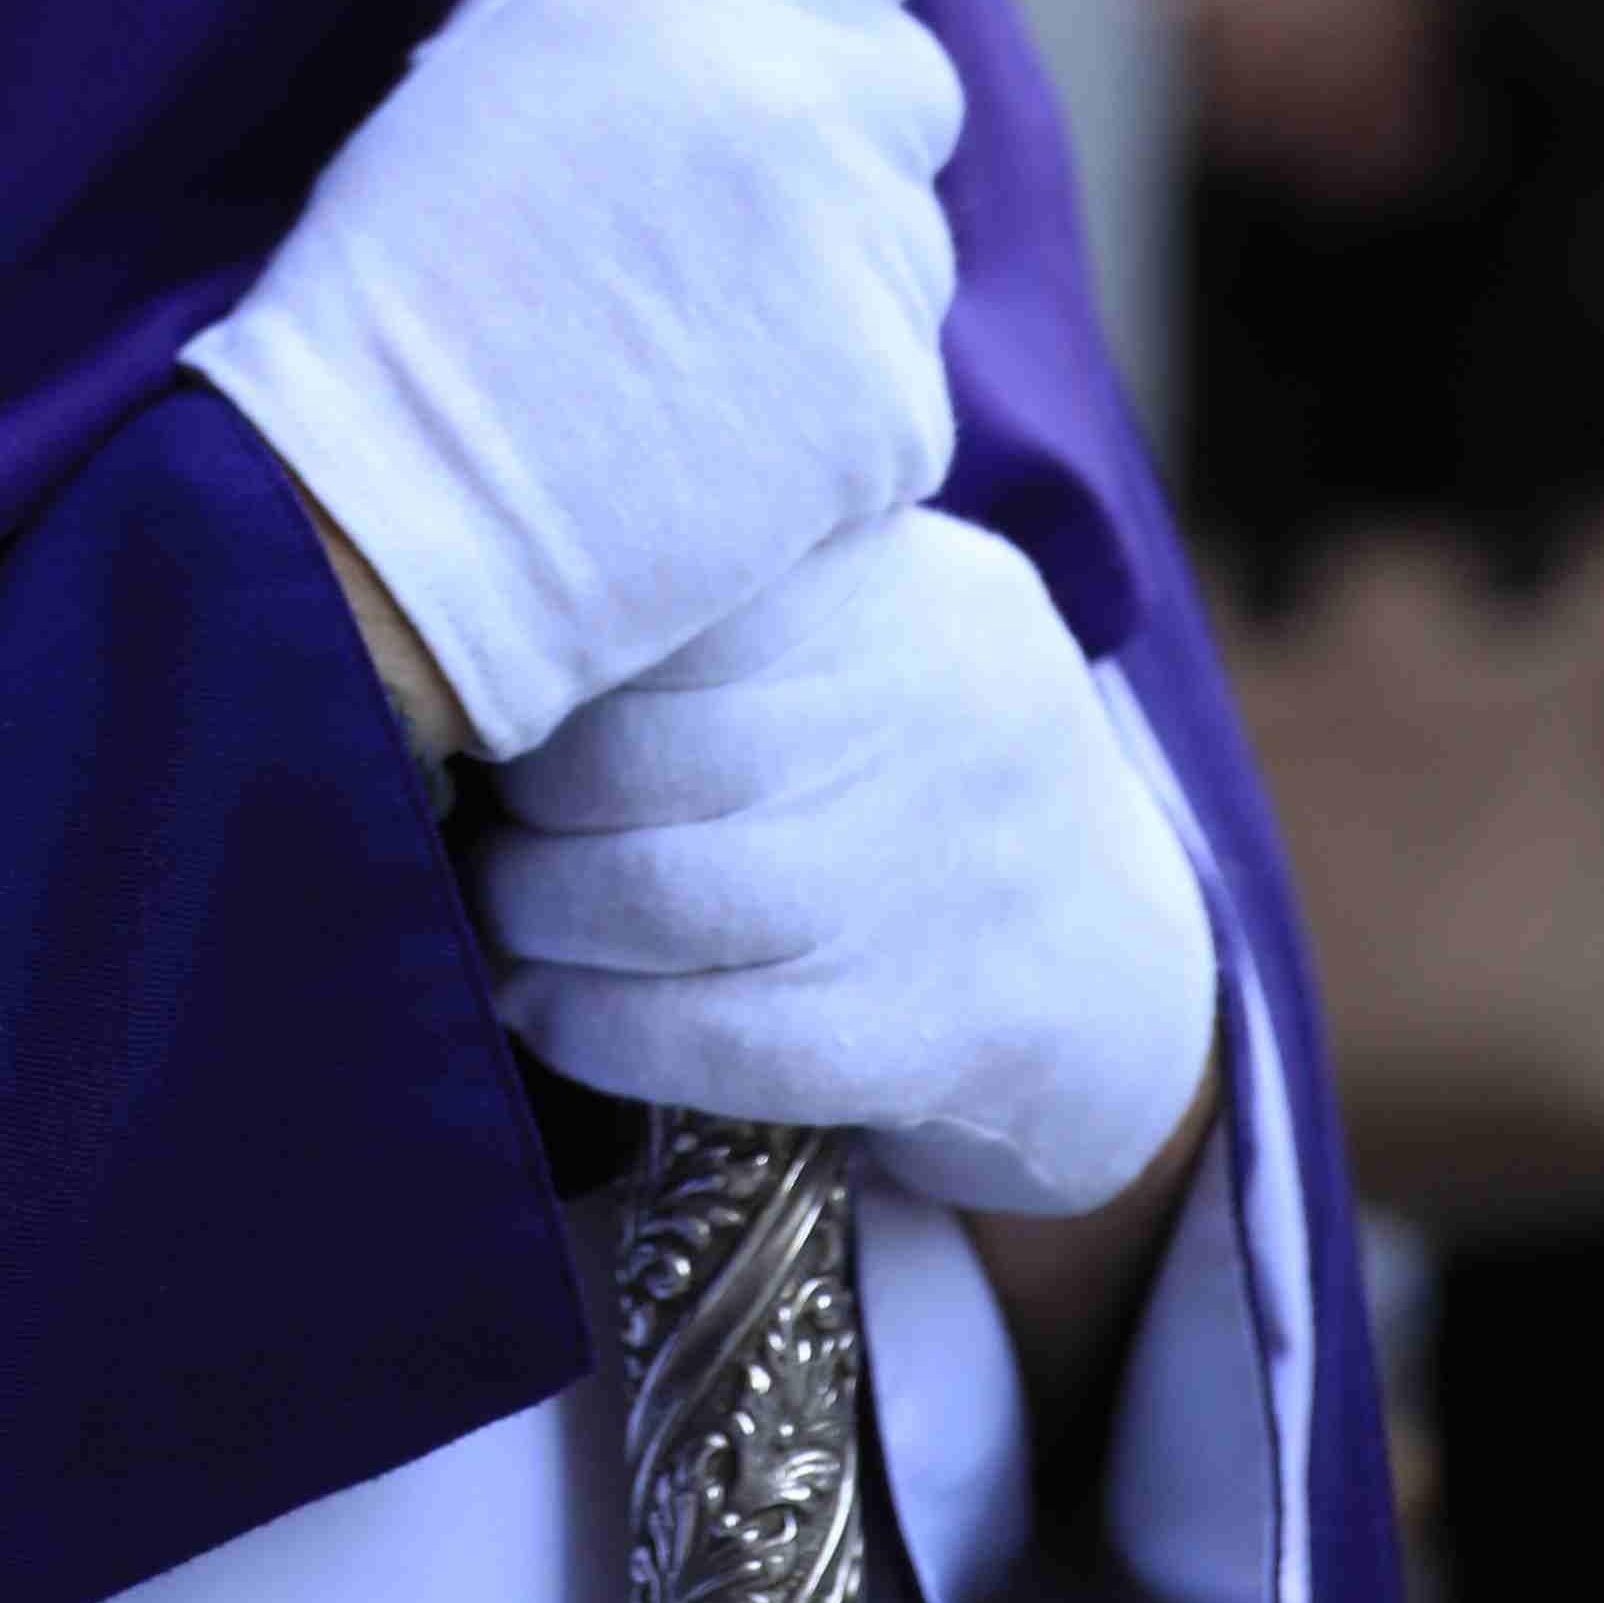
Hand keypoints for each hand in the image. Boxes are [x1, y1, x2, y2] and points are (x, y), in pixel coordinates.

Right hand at [186, 0, 962, 773]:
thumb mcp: (480, 51)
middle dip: (833, 130)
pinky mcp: (894, 408)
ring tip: (678, 341)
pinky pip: (903, 380)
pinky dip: (834, 410)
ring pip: (907, 238)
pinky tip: (705, 432)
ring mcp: (863, 256)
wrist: (389, 513)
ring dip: (831, 276)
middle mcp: (799, 95)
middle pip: (903, 77)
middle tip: (705, 212)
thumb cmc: (410, 268)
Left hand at [477, 505, 1219, 1220]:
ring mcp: (912, 885)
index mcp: (901, 592)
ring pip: (646, 894)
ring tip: (497, 905)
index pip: (664, 602)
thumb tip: (518, 566)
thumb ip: (752, 575)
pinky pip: (702, 1036)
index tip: (484, 680)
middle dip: (516, 796)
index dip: (541, 655)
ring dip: (526, 912)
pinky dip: (588, 1024)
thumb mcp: (896, 606)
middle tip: (478, 808)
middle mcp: (914, 722)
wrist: (1125, 963)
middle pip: (625, 754)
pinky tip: (542, 1003)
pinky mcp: (911, 1036)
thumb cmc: (944, 756)